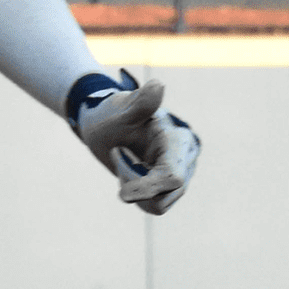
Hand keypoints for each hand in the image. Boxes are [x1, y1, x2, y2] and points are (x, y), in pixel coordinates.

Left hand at [67, 71, 201, 214]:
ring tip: (123, 157)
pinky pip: (152, 204)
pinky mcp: (169, 187)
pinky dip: (136, 192)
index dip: (148, 188)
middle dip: (134, 180)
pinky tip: (129, 169)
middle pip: (165, 194)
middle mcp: (185, 159)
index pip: (172, 177)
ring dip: (133, 185)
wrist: (104, 123)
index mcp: (178, 140)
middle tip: (116, 152)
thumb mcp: (122, 109)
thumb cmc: (112, 114)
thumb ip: (141, 103)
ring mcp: (179, 174)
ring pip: (158, 203)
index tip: (123, 194)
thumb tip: (158, 85)